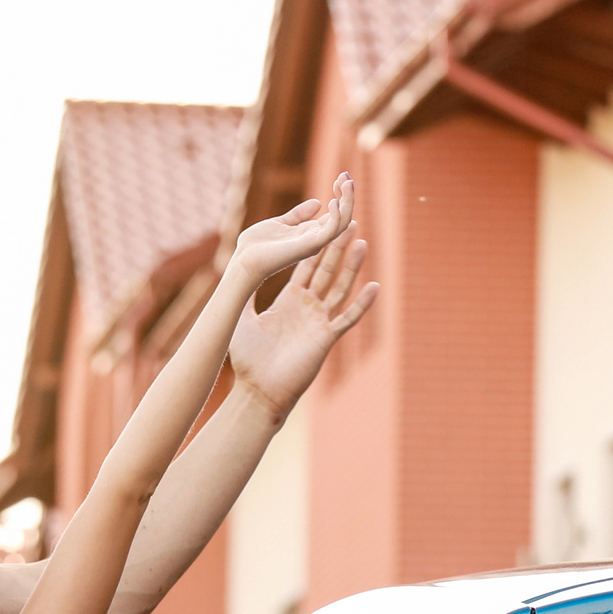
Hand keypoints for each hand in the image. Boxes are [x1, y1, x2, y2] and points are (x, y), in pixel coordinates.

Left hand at [226, 174, 354, 295]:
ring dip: (348, 201)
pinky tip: (333, 201)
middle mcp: (315, 239)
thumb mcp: (280, 223)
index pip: (336, 214)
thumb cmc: (257, 245)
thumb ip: (298, 215)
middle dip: (348, 195)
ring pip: (342, 223)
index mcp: (310, 233)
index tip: (341, 177)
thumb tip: (317, 202)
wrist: (243, 260)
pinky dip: (337, 216)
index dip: (341, 195)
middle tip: (346, 176)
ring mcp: (314, 243)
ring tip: (346, 182)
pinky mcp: (309, 246)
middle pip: (343, 217)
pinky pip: (331, 231)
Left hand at [228, 174, 377, 416]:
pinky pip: (347, 318)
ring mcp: (319, 322)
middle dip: (337, 247)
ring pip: (340, 288)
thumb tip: (237, 270)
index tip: (323, 225)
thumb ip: (244, 294)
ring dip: (352, 267)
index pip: (307, 267)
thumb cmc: (247, 360)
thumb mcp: (242, 318)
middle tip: (349, 221)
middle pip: (327, 271)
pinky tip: (374, 286)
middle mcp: (307, 308)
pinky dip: (362, 303)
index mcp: (289, 300)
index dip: (315, 247)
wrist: (257, 392)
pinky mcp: (325, 339)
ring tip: (361, 243)